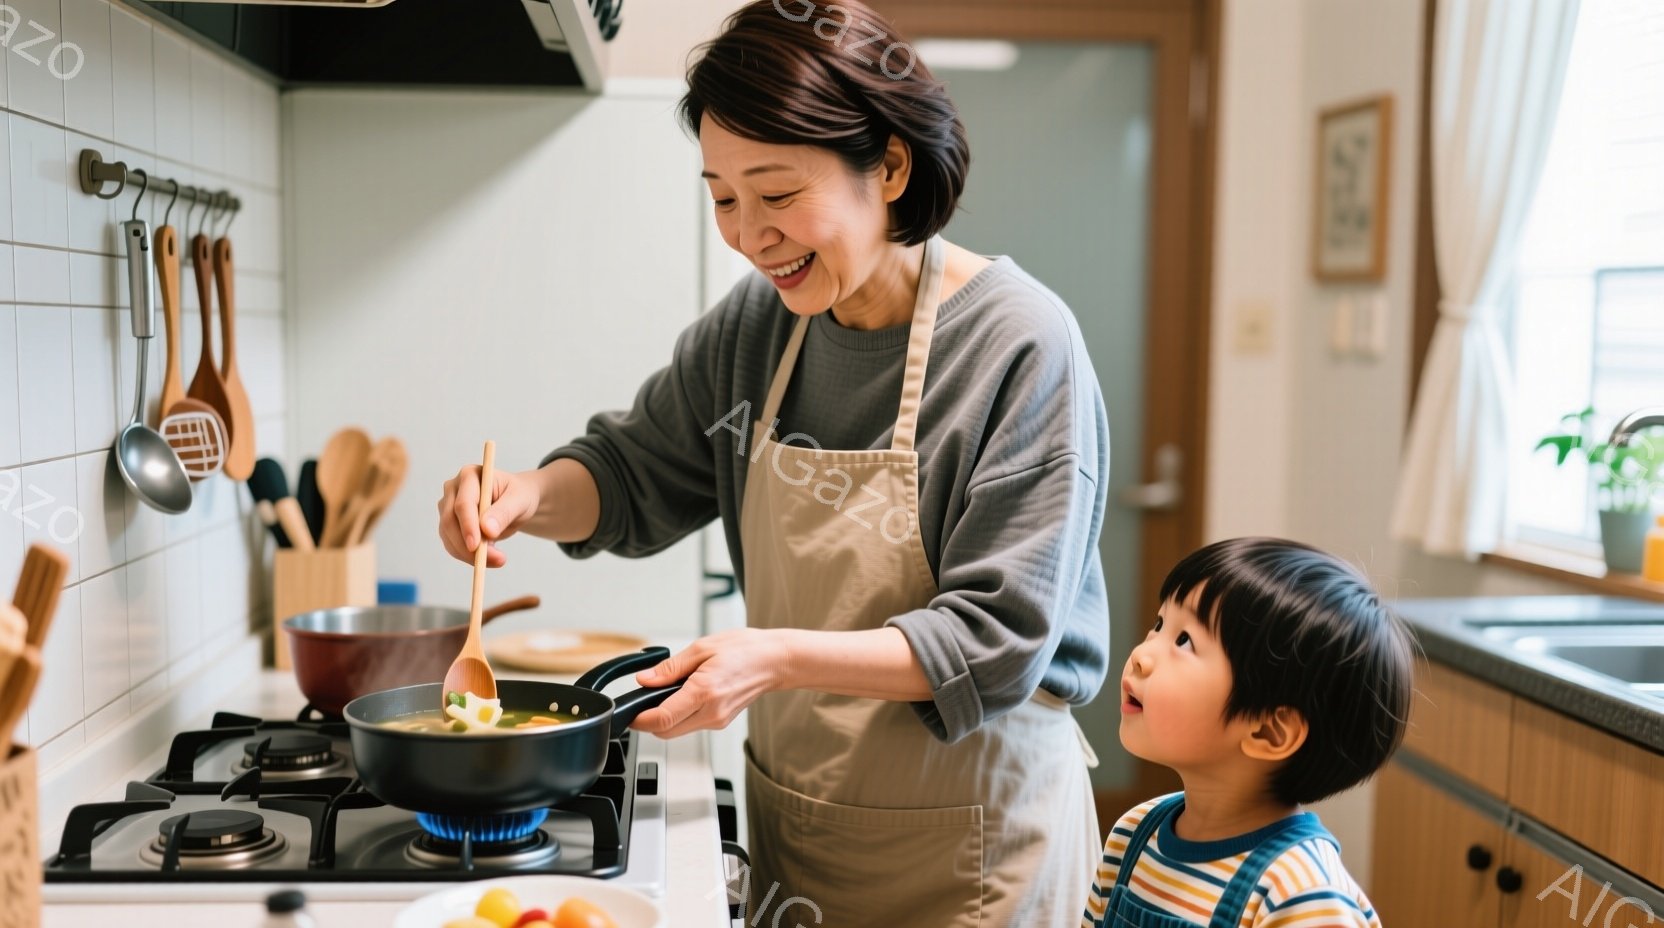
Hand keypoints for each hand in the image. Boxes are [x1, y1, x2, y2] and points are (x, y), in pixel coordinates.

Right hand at [436, 464, 541, 567]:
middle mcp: (453, 489)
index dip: (468, 526)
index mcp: (469, 476)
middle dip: (469, 546)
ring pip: (449, 537)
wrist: (516, 502)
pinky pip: (452, 545)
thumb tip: (487, 530)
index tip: (476, 546)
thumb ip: (504, 512)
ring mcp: (448, 507)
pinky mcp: (449, 525)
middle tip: (496, 560)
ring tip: (498, 560)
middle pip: (450, 522)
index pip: (463, 504)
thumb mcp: (520, 500)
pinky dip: (468, 556)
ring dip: (470, 555)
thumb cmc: (519, 495)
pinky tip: (488, 558)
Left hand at [629, 629, 790, 738]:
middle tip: (643, 701)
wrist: (774, 661)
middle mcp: (711, 712)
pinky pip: (691, 725)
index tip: (629, 712)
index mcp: (704, 692)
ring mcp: (717, 721)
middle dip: (649, 721)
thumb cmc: (745, 650)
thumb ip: (670, 668)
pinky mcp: (720, 722)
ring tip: (670, 691)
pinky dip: (681, 715)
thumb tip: (645, 679)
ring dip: (665, 718)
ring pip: (677, 731)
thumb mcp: (702, 648)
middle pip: (666, 732)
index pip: (662, 719)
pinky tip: (687, 695)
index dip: (639, 719)